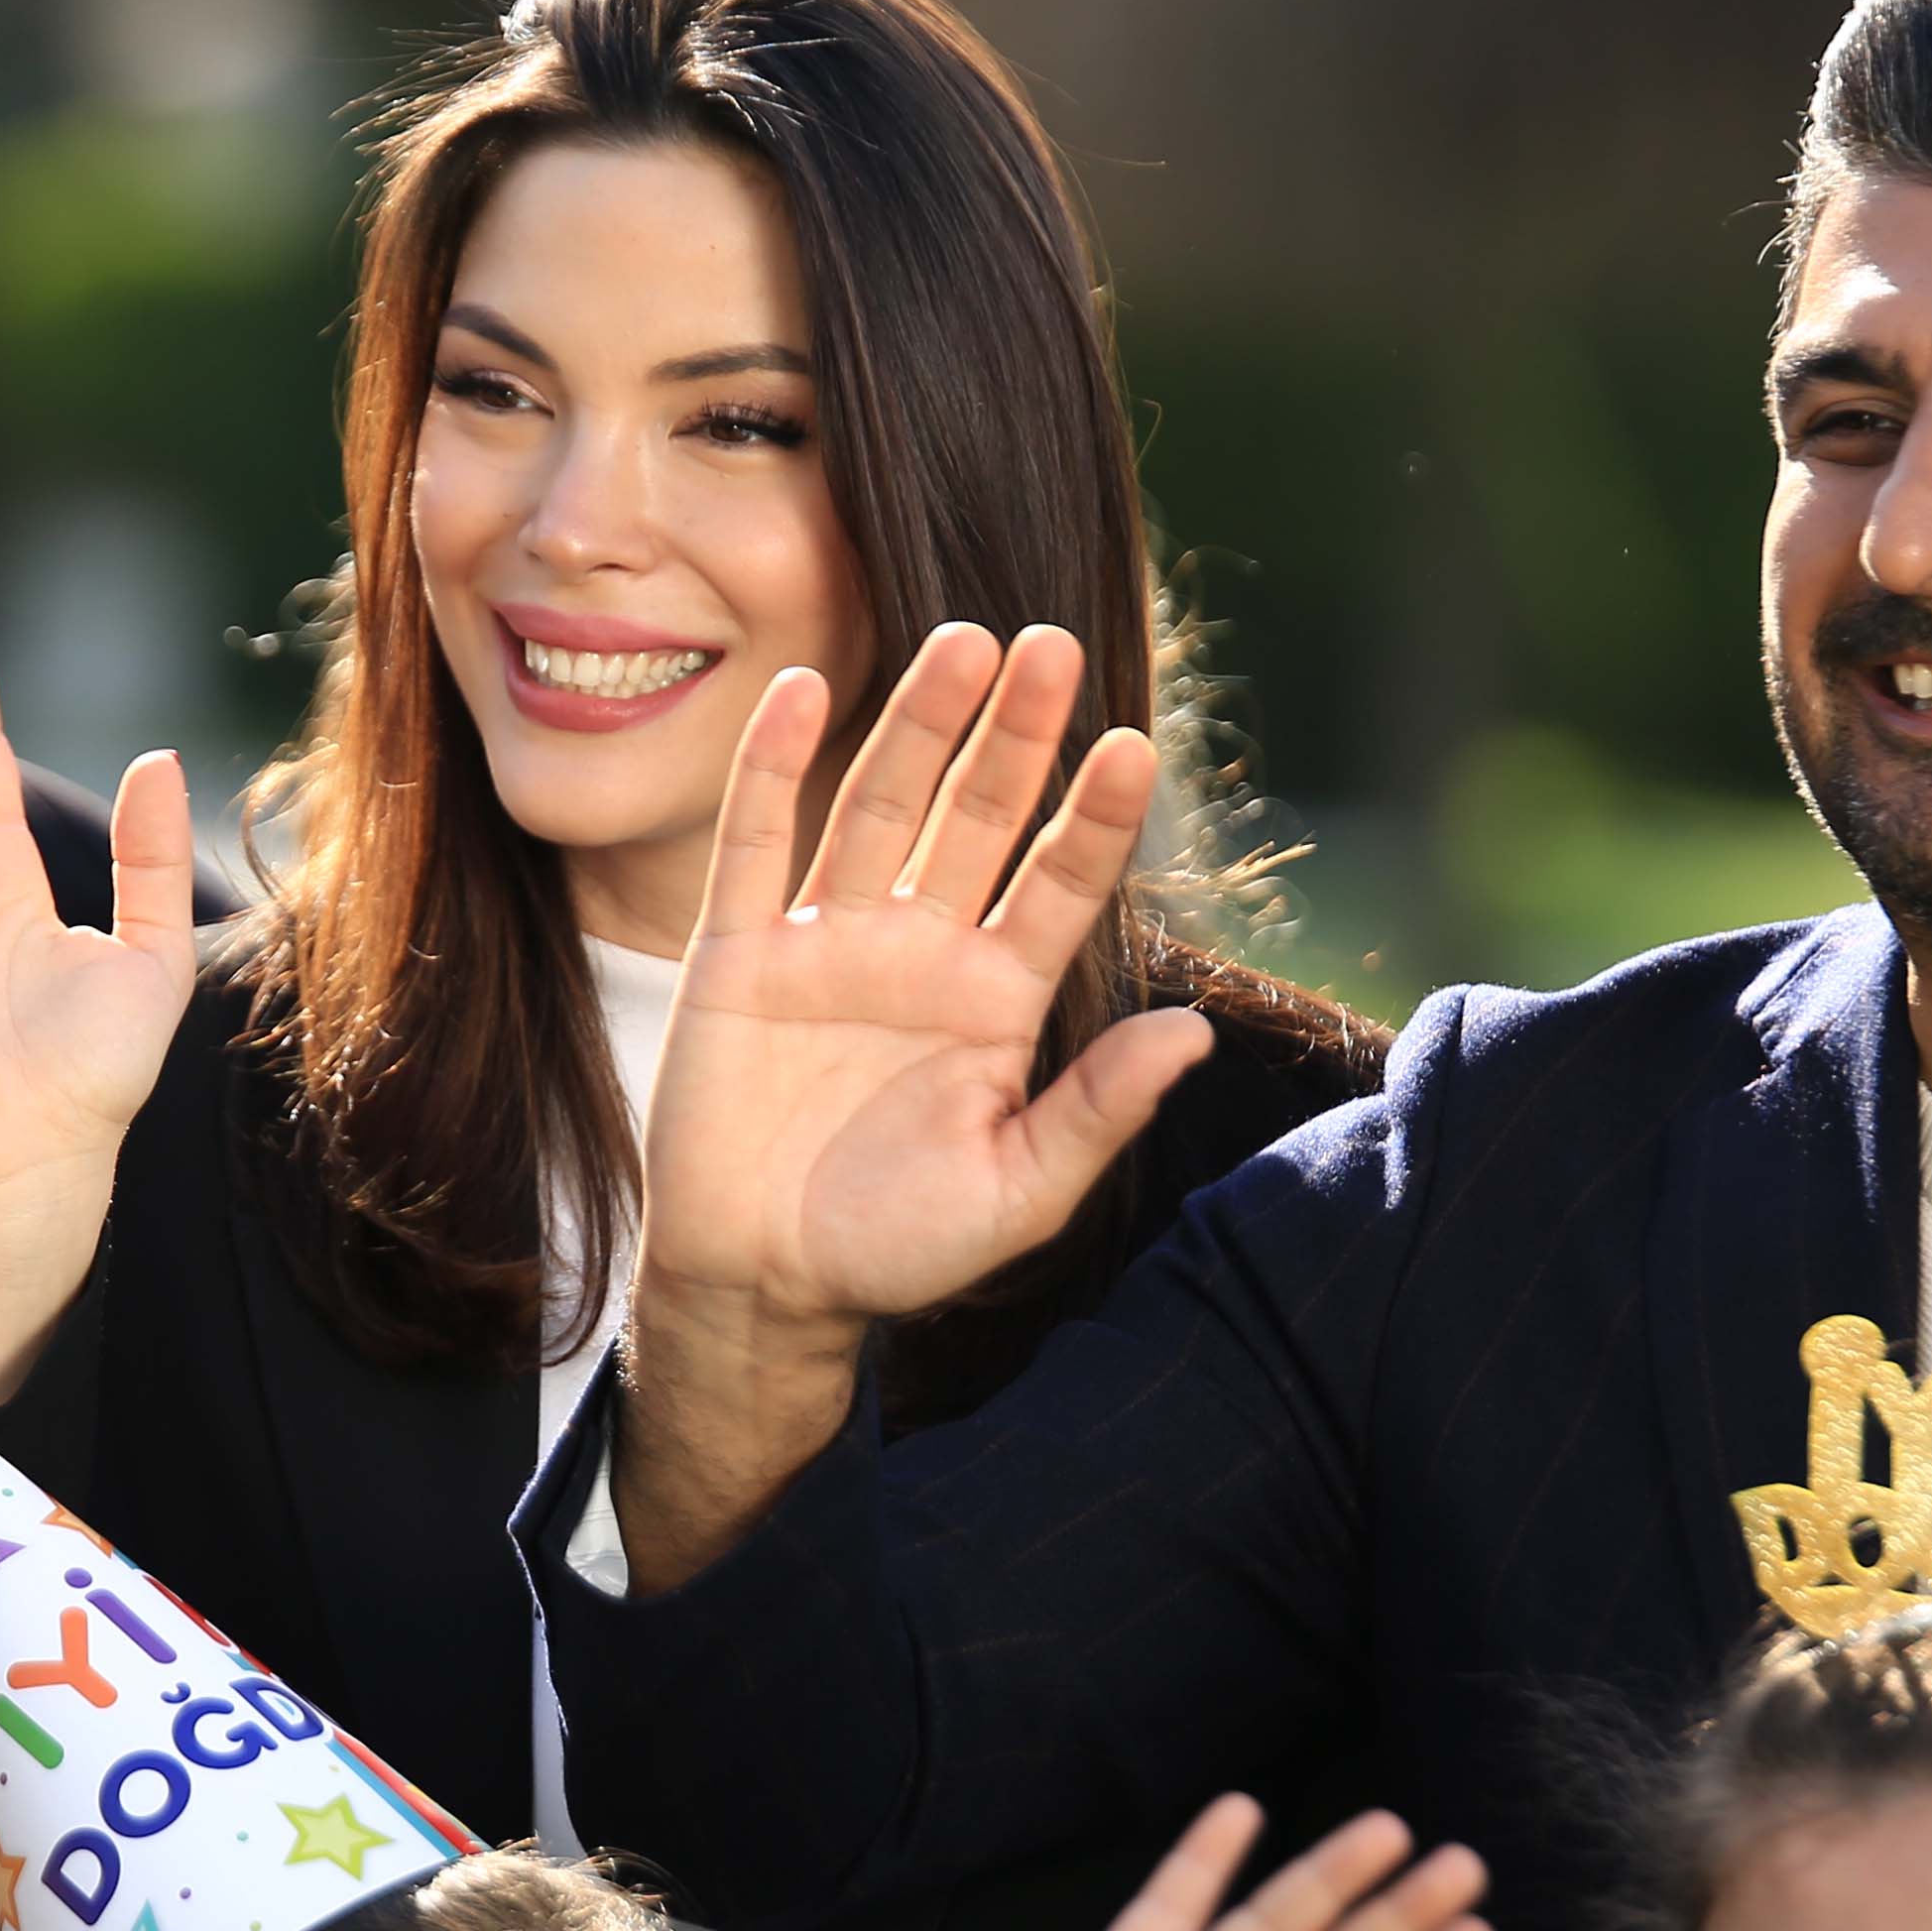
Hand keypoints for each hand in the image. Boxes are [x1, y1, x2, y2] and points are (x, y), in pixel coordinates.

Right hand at [637, 620, 1206, 1336]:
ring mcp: (827, 945)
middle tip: (1051, 644)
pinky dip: (773, 766)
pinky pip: (756, 843)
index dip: (1094, 815)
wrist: (761, 1287)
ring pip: (879, 807)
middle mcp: (920, 952)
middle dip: (1015, 734)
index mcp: (996, 1001)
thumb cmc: (896, 1249)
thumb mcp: (1018, 1195)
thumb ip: (1097, 1111)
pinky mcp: (738, 956)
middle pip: (977, 817)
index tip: (1134, 745)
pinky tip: (805, 693)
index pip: (1059, 884)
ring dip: (918, 725)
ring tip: (962, 644)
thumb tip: (1193, 1033)